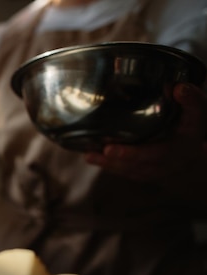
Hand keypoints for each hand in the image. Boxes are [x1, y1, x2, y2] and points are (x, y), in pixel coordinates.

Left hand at [84, 83, 206, 183]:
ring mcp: (149, 171)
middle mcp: (162, 164)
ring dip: (108, 164)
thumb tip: (177, 88)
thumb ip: (191, 101)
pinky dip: (107, 165)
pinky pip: (123, 172)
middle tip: (105, 150)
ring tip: (90, 155)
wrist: (186, 161)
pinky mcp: (138, 174)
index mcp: (176, 149)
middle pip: (140, 163)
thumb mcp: (196, 116)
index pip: (158, 152)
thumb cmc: (188, 132)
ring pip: (128, 170)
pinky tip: (91, 156)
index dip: (136, 151)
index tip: (114, 148)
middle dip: (122, 157)